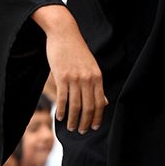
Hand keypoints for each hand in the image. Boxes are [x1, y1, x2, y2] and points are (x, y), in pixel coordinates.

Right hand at [32, 5, 107, 132]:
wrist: (64, 33)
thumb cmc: (77, 51)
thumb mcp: (91, 66)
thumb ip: (96, 85)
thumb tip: (104, 102)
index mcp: (97, 76)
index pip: (100, 102)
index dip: (98, 117)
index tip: (94, 127)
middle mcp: (88, 78)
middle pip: (89, 107)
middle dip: (86, 122)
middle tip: (82, 131)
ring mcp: (75, 78)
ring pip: (76, 105)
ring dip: (73, 120)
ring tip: (71, 128)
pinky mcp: (61, 77)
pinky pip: (63, 98)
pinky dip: (62, 110)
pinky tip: (60, 117)